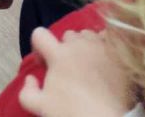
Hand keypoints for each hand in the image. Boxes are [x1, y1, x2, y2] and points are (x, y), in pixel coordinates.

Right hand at [18, 28, 134, 116]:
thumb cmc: (72, 113)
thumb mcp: (41, 107)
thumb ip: (27, 91)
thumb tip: (30, 79)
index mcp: (58, 54)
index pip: (40, 34)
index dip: (38, 47)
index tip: (44, 64)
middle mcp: (78, 45)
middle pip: (66, 35)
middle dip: (65, 48)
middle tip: (69, 68)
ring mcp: (100, 47)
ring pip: (87, 35)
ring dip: (84, 45)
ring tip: (88, 64)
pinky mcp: (117, 53)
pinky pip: (107, 38)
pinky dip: (103, 44)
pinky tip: (104, 59)